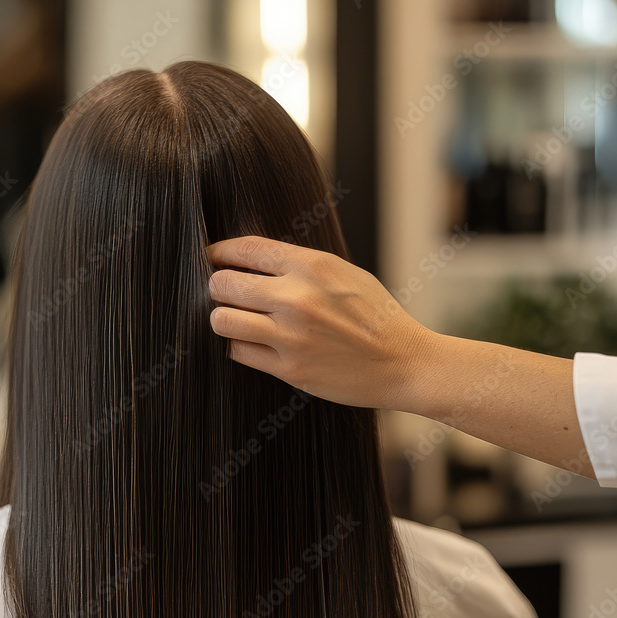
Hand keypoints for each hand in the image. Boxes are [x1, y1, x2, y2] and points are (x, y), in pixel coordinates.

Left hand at [206, 236, 441, 411]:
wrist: (404, 362)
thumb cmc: (376, 316)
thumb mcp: (345, 274)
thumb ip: (301, 266)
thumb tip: (252, 260)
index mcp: (312, 266)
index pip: (245, 249)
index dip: (220, 252)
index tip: (212, 258)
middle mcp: (297, 298)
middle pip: (223, 285)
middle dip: (218, 287)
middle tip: (224, 293)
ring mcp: (290, 335)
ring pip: (222, 320)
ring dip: (223, 318)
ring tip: (235, 319)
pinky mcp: (289, 368)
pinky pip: (238, 351)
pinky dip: (239, 346)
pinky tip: (253, 342)